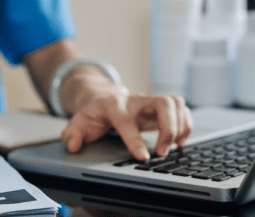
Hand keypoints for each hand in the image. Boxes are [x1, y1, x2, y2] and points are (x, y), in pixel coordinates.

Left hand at [61, 89, 192, 160]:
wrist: (101, 98)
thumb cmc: (92, 113)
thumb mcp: (77, 123)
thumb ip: (71, 134)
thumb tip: (73, 145)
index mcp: (113, 105)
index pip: (126, 120)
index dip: (135, 139)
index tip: (144, 158)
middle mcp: (134, 100)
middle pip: (162, 103)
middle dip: (168, 129)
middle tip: (162, 152)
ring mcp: (149, 102)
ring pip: (175, 102)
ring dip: (180, 126)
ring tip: (171, 147)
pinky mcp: (159, 107)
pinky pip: (181, 109)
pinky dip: (185, 125)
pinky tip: (177, 141)